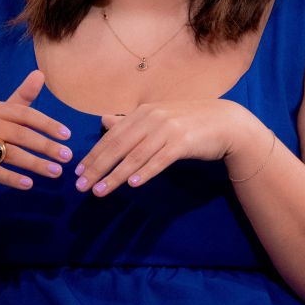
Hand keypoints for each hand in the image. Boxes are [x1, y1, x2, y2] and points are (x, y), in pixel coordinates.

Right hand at [0, 70, 72, 208]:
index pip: (24, 114)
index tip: (67, 136)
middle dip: (46, 146)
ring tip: (56, 172)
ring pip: (9, 154)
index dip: (47, 124)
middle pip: (19, 134)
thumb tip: (40, 73)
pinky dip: (12, 178)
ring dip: (35, 164)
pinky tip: (29, 184)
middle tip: (68, 157)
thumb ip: (21, 98)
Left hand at [74, 98, 260, 196]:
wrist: (225, 122)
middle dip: (97, 168)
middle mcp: (152, 118)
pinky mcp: (183, 142)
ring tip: (100, 191)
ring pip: (134, 156)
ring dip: (115, 176)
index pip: (111, 137)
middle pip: (118, 147)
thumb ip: (129, 122)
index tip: (78, 172)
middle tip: (81, 186)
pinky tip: (131, 184)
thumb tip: (103, 121)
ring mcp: (167, 130)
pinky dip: (144, 172)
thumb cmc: (189, 122)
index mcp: (142, 112)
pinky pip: (159, 160)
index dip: (93, 155)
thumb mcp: (157, 117)